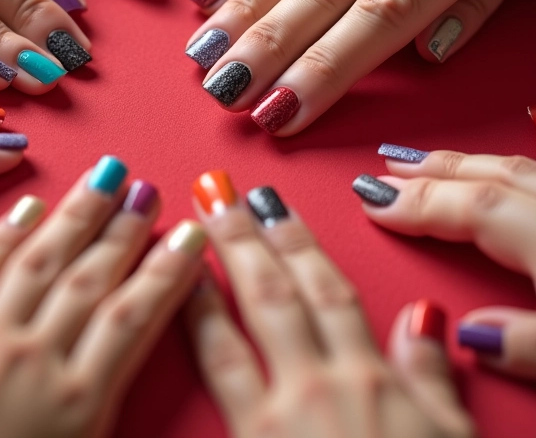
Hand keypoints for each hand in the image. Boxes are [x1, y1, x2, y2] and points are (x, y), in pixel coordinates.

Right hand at [0, 158, 205, 437]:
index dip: (12, 230)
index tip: (37, 201)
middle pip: (48, 258)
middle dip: (84, 211)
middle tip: (115, 171)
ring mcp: (43, 362)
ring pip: (90, 280)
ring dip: (123, 234)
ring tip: (149, 195)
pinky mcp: (84, 400)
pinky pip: (126, 328)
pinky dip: (153, 287)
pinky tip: (173, 258)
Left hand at [187, 171, 473, 437]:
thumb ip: (431, 378)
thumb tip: (424, 320)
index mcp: (367, 378)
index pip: (325, 288)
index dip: (295, 240)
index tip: (271, 203)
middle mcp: (318, 383)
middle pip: (275, 291)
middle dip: (243, 236)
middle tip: (214, 190)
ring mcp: (278, 414)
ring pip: (237, 325)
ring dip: (208, 272)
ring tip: (182, 231)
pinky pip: (215, 375)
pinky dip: (194, 331)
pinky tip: (173, 304)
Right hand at [355, 144, 535, 380]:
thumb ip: (528, 344)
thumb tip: (471, 335)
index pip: (470, 208)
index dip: (414, 202)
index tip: (372, 201)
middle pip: (486, 177)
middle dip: (428, 171)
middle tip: (384, 168)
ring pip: (514, 166)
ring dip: (464, 161)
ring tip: (425, 159)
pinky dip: (515, 154)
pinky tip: (512, 138)